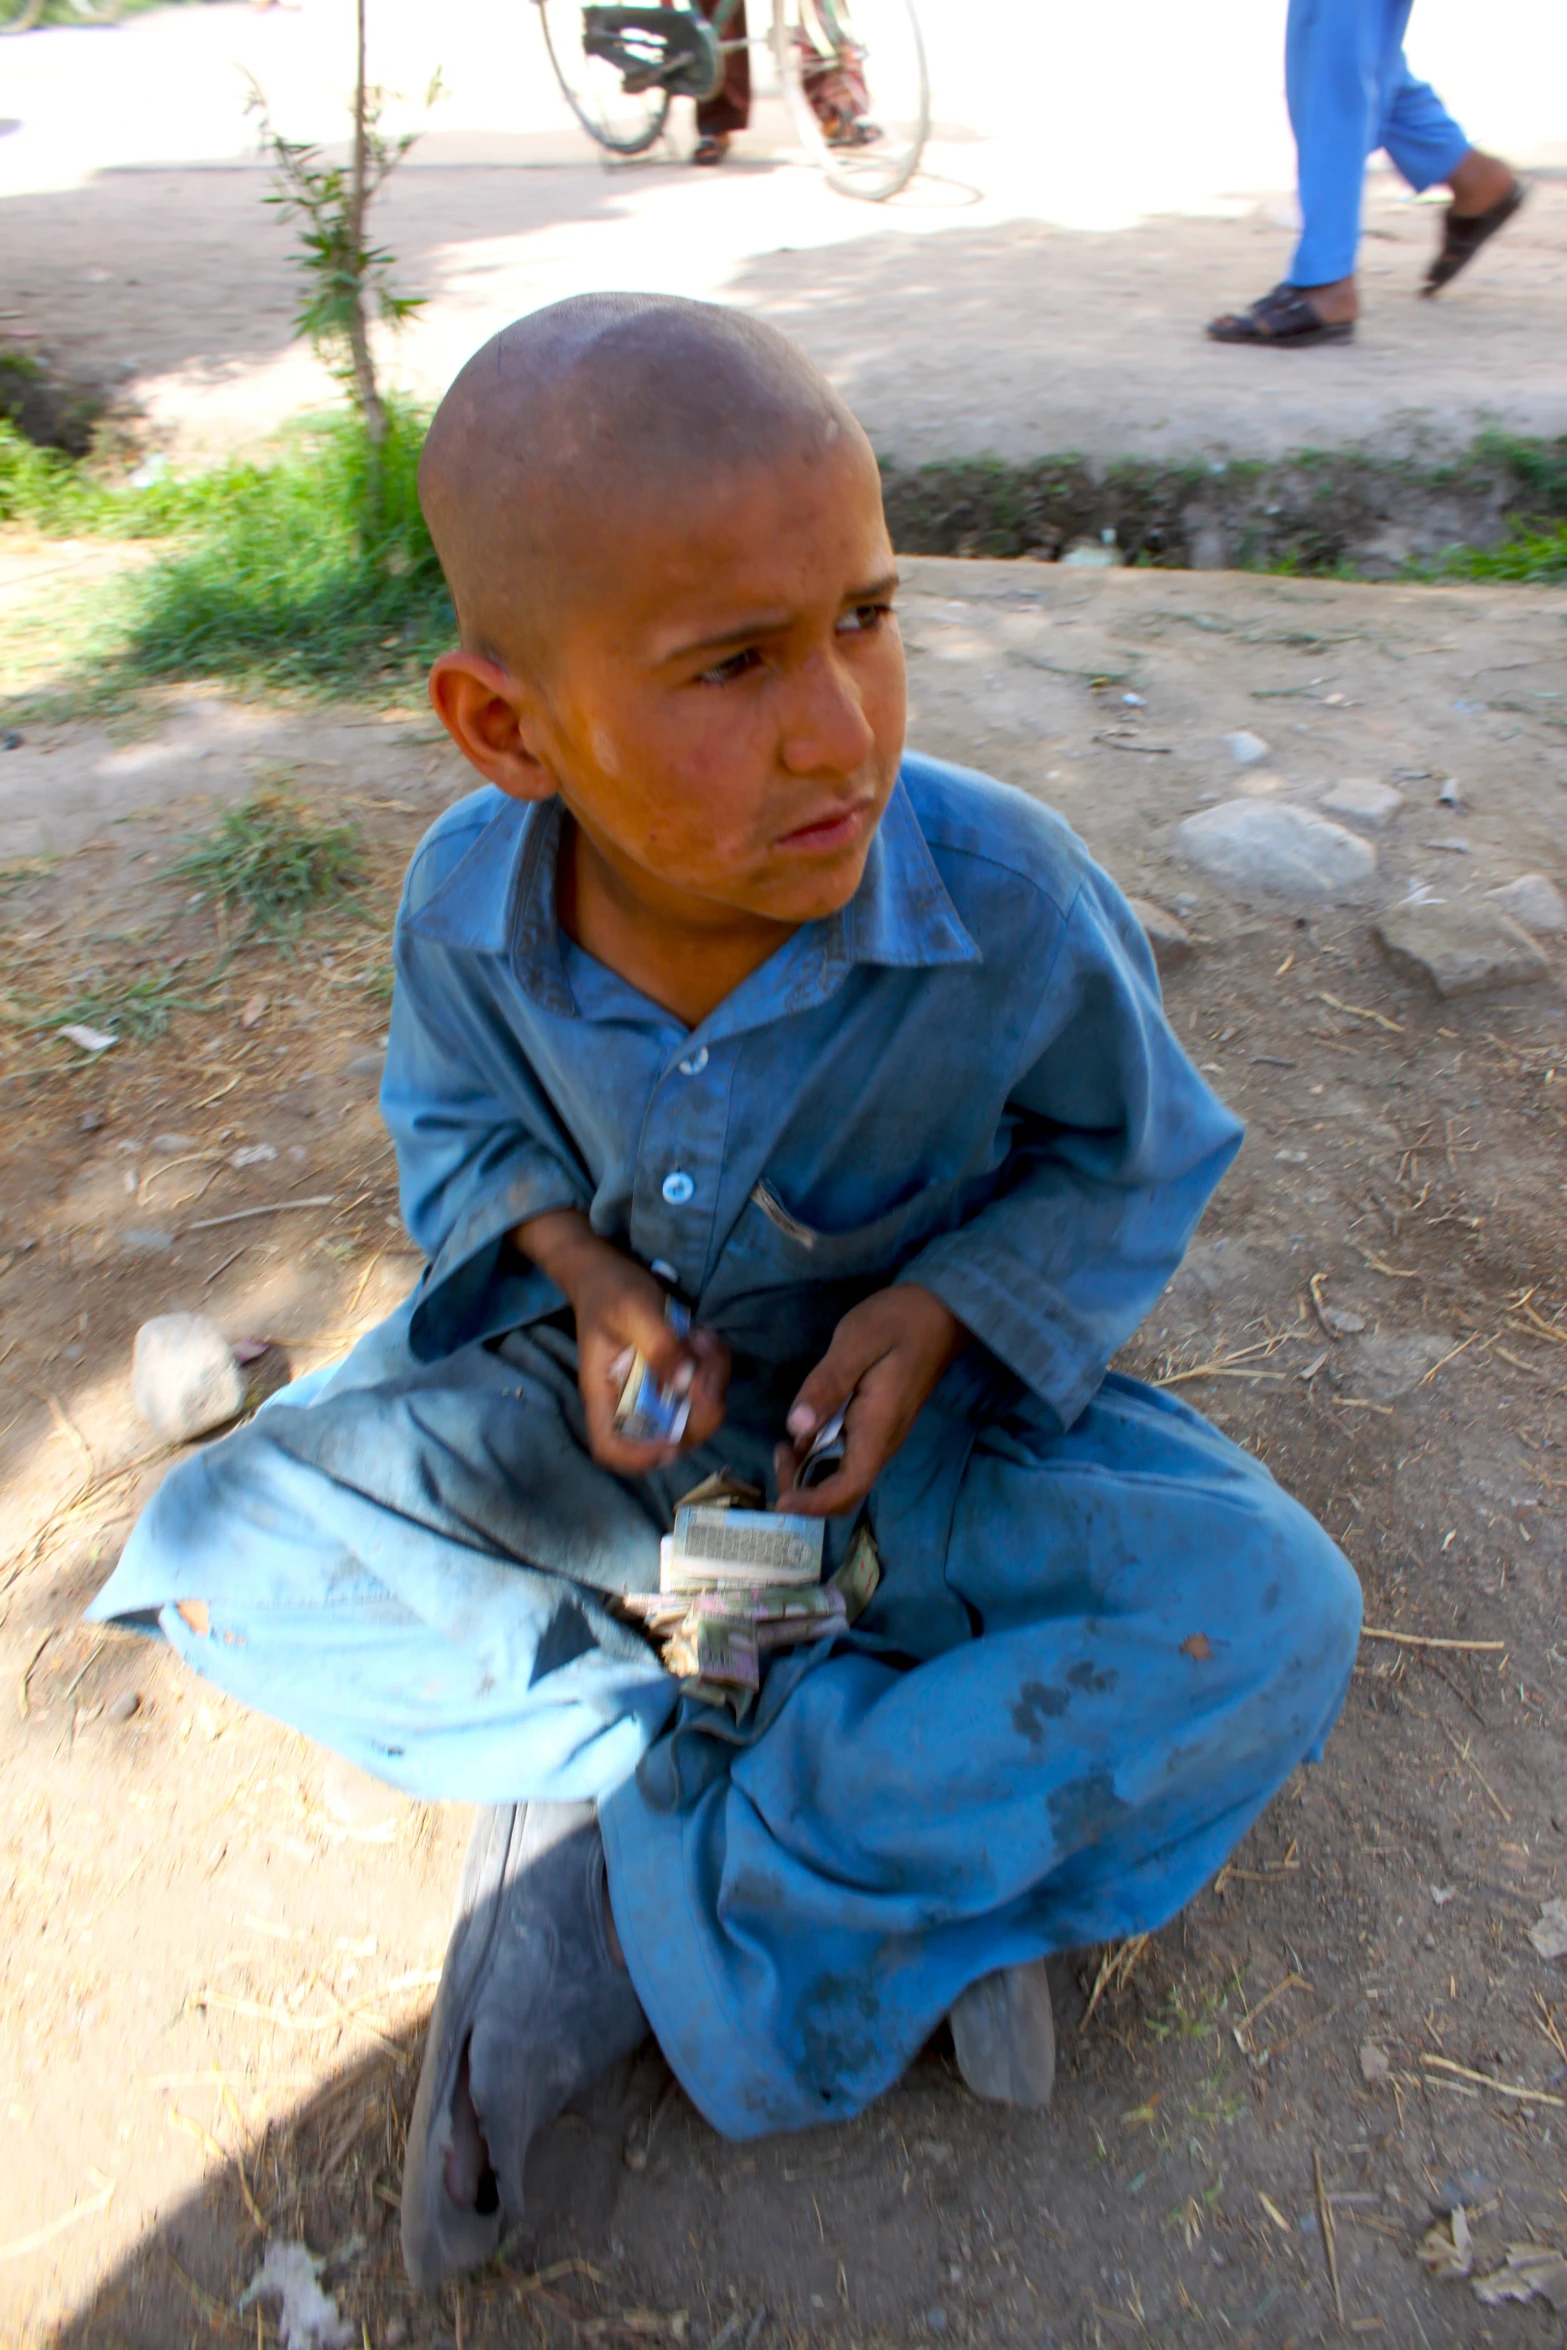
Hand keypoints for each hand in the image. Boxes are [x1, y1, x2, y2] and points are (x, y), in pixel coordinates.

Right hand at [514, 1209, 729, 1474]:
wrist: (611, 1269)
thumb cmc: (610, 1290)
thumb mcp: (632, 1310)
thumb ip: (659, 1345)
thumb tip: (686, 1384)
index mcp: (604, 1393)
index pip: (611, 1448)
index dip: (640, 1458)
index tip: (672, 1442)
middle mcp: (630, 1401)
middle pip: (667, 1438)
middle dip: (699, 1411)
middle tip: (705, 1366)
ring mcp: (656, 1390)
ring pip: (695, 1412)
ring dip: (712, 1380)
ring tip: (701, 1337)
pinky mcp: (676, 1375)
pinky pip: (705, 1386)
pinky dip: (715, 1366)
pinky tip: (705, 1336)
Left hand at [774, 1282, 968, 1517]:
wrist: (940, 1311)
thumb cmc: (899, 1321)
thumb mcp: (856, 1343)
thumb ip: (826, 1386)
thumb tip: (795, 1429)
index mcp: (878, 1428)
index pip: (848, 1488)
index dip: (813, 1503)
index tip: (781, 1500)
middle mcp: (883, 1442)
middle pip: (844, 1491)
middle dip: (805, 1489)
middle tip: (779, 1452)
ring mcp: (884, 1436)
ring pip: (844, 1476)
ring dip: (811, 1471)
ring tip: (785, 1442)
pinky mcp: (879, 1425)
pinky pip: (849, 1455)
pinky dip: (821, 1454)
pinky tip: (807, 1430)